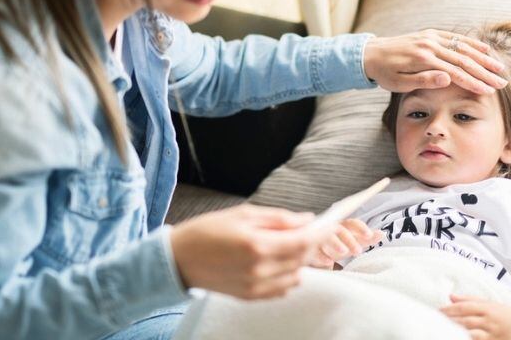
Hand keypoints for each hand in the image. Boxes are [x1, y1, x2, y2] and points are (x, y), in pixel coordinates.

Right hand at [170, 204, 317, 298]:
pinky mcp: (252, 297)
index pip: (303, 241)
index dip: (321, 232)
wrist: (179, 260)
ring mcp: (256, 287)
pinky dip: (289, 275)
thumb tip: (307, 219)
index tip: (331, 224)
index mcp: (257, 245)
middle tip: (312, 230)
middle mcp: (259, 269)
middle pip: (303, 258)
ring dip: (300, 260)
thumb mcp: (243, 214)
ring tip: (289, 244)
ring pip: (297, 275)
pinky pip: (284, 288)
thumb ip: (278, 218)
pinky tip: (279, 262)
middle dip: (312, 243)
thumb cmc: (208, 230)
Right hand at [307, 218, 383, 268]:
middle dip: (349, 239)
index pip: (352, 223)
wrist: (315, 250)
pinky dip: (321, 256)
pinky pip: (314, 250)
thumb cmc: (337, 245)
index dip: (361, 228)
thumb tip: (383, 234)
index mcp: (342, 226)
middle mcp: (330, 229)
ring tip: (344, 252)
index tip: (369, 235)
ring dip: (335, 243)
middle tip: (358, 251)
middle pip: (340, 229)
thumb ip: (365, 238)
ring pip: (326, 237)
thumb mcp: (352, 242)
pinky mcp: (310, 247)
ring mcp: (319, 237)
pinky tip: (328, 262)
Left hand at [363, 30, 506, 93]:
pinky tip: (486, 49)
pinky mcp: (431, 34)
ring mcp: (432, 37)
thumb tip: (448, 79)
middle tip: (503, 83)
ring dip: (484, 58)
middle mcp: (430, 45)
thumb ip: (424, 80)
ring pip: (464, 47)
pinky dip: (472, 43)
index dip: (474, 82)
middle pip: (464, 60)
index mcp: (423, 59)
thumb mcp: (400, 83)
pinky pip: (456, 38)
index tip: (489, 91)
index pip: (455, 72)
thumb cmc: (385, 73)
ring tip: (501, 68)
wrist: (371, 53)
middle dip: (485, 72)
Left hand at [440, 294, 510, 339]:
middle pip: (465, 321)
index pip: (465, 308)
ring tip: (442, 332)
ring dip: (456, 333)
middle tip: (434, 322)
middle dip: (449, 322)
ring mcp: (494, 335)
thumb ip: (472, 300)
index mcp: (490, 308)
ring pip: (471, 334)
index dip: (449, 310)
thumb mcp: (495, 305)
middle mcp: (491, 321)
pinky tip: (458, 338)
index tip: (437, 312)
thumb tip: (451, 296)